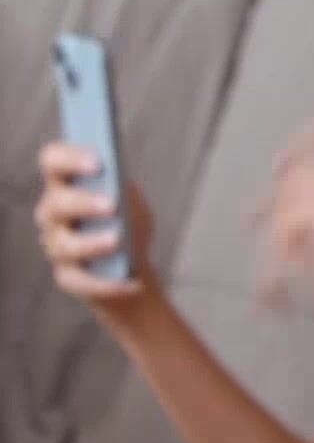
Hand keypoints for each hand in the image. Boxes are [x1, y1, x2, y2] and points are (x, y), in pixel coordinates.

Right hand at [32, 142, 159, 321]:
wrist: (131, 263)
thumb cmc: (127, 221)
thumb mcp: (131, 200)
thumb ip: (123, 189)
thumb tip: (118, 185)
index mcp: (65, 185)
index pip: (53, 160)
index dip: (70, 158)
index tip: (99, 162)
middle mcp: (52, 214)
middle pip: (56, 204)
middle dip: (82, 203)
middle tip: (111, 205)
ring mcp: (56, 247)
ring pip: (64, 245)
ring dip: (92, 243)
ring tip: (118, 241)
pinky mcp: (67, 277)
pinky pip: (81, 282)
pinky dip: (108, 284)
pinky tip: (133, 284)